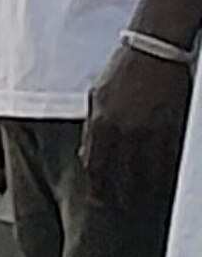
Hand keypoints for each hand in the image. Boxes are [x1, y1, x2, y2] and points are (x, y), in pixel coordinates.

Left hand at [82, 35, 192, 199]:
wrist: (153, 49)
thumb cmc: (123, 69)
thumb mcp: (96, 96)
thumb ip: (92, 127)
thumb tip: (86, 154)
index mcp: (100, 121)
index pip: (95, 165)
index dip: (97, 186)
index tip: (98, 199)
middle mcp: (122, 129)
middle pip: (118, 174)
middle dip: (117, 195)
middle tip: (119, 207)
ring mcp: (147, 128)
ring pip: (143, 172)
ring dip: (141, 191)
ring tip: (140, 202)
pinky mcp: (169, 125)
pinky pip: (165, 159)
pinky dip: (162, 174)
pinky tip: (160, 184)